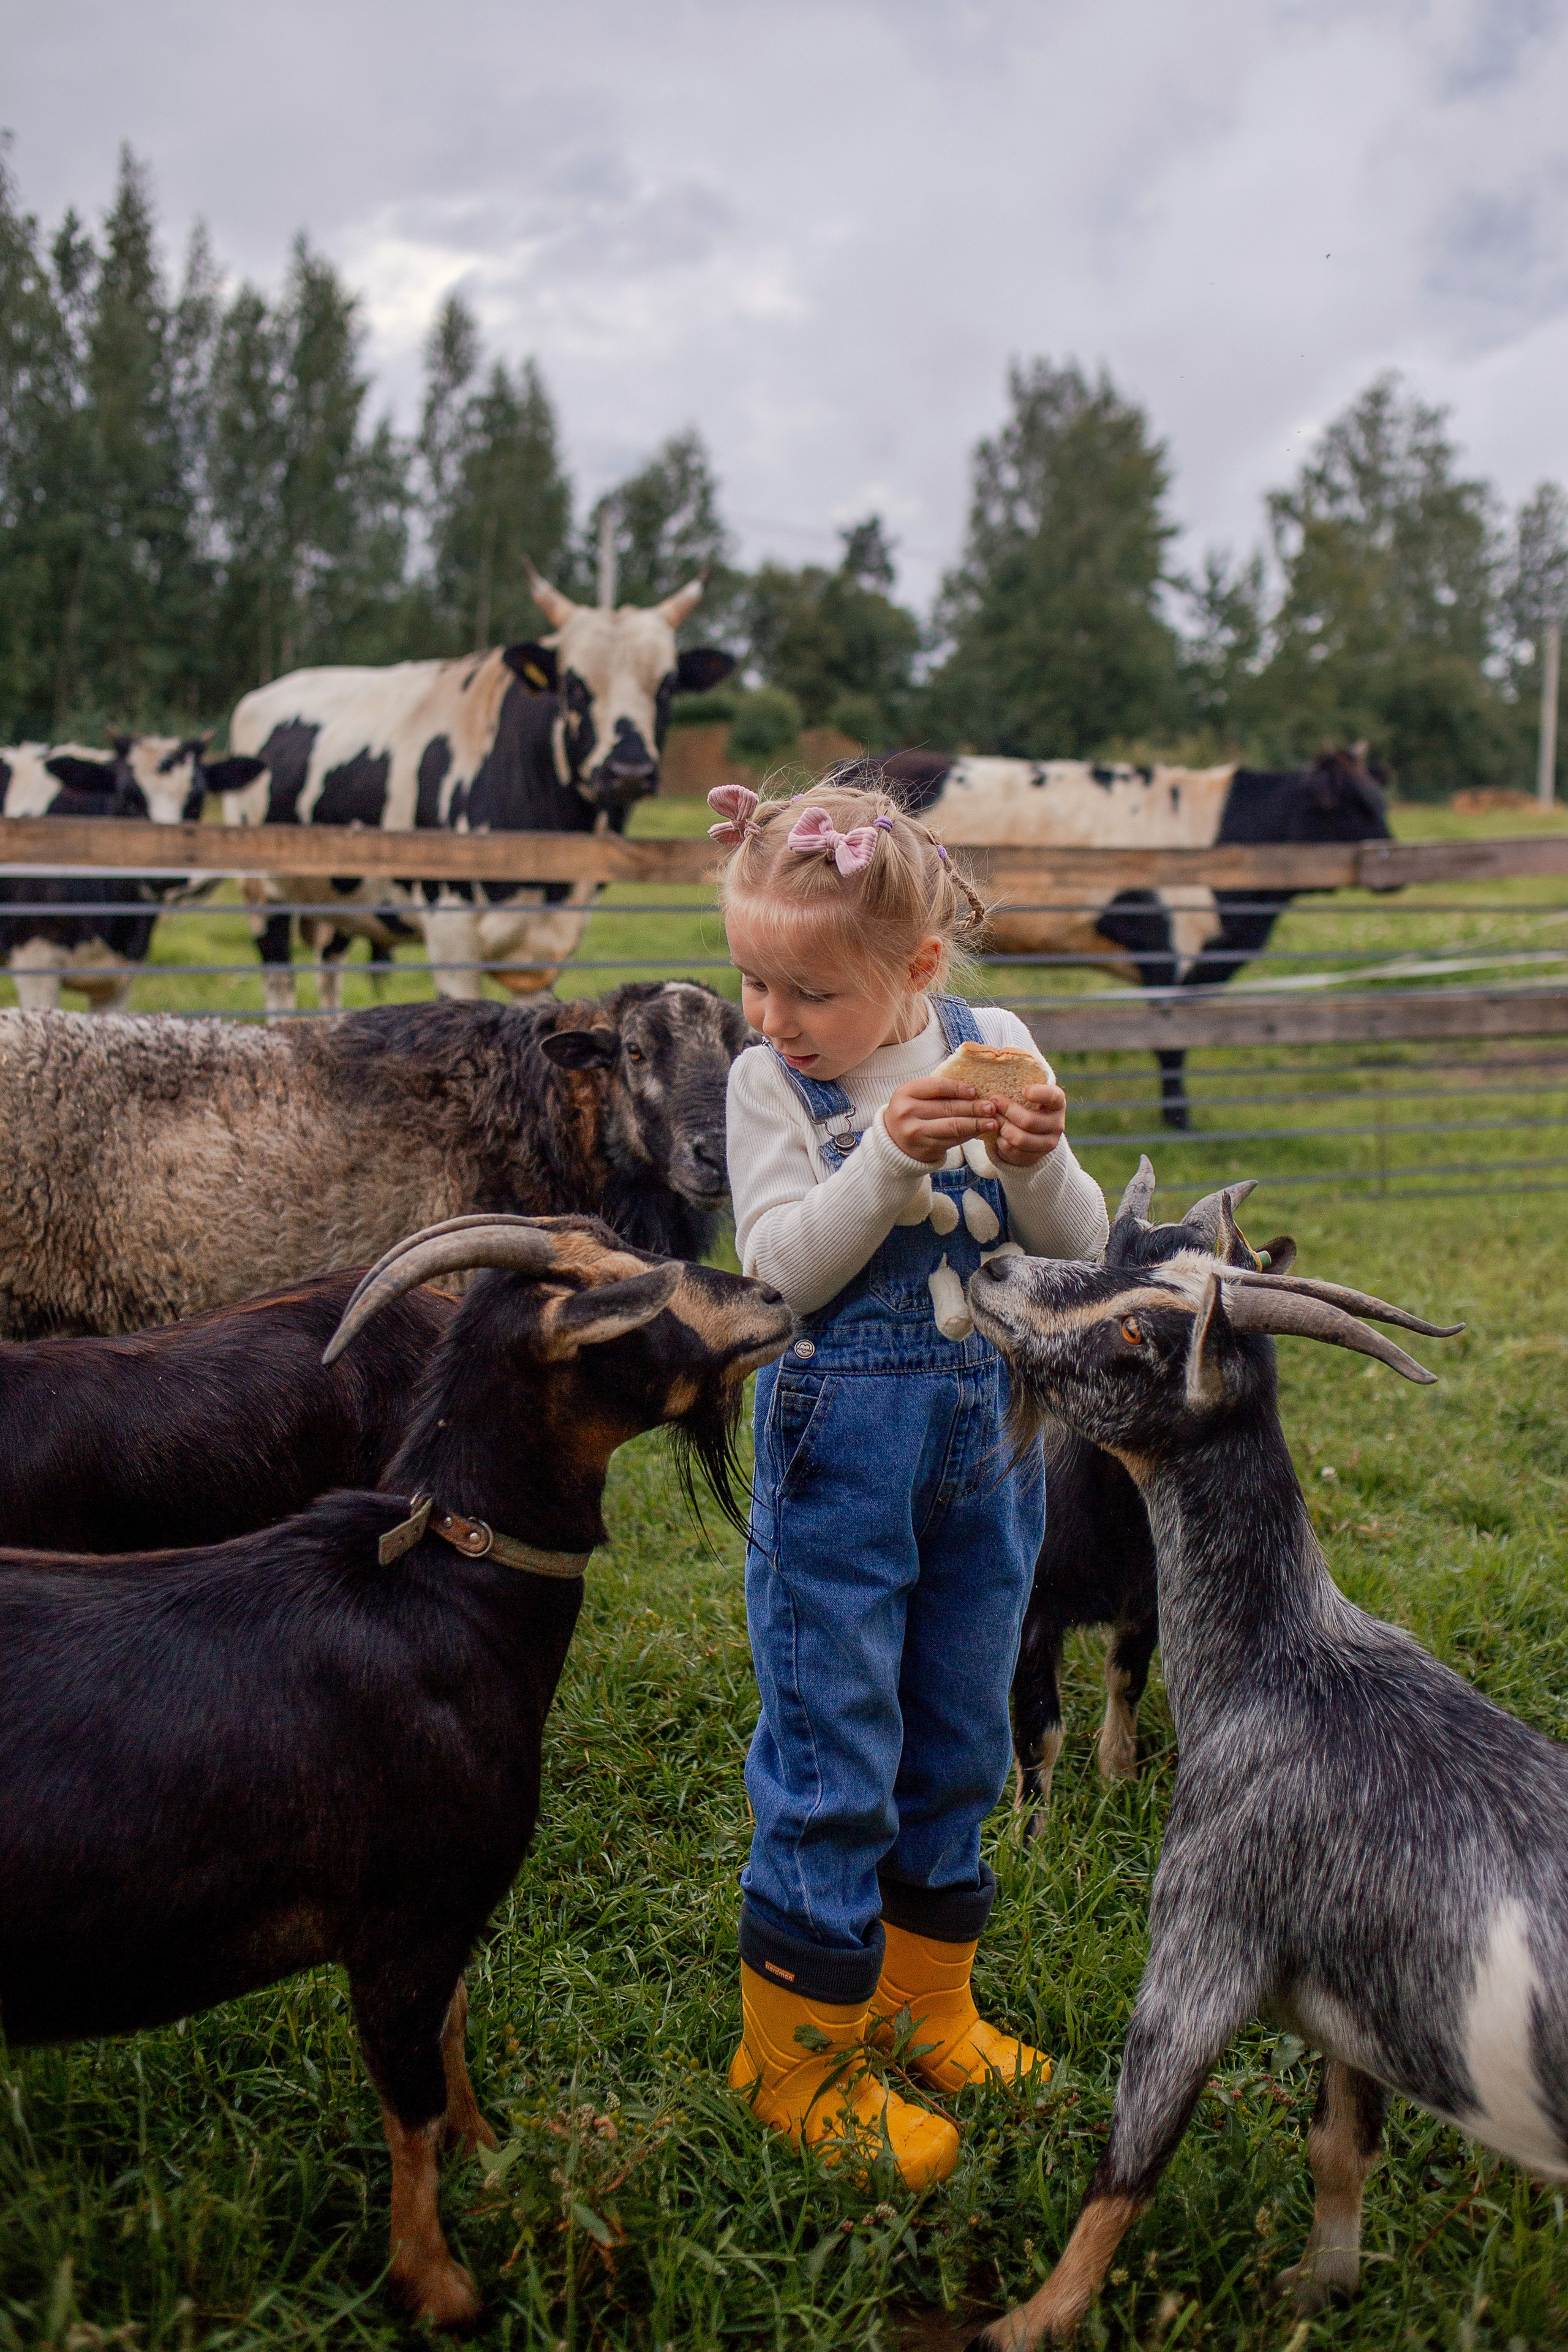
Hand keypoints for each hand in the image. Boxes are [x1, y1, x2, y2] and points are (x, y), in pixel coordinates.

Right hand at [884, 1076, 1000, 1165]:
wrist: (893, 1141)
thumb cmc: (911, 1112)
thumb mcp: (915, 1095)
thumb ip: (937, 1090)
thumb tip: (973, 1089)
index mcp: (905, 1092)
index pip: (937, 1087)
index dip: (959, 1088)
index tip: (975, 1091)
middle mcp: (908, 1112)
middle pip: (948, 1107)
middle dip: (974, 1107)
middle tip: (991, 1107)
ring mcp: (915, 1132)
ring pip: (953, 1126)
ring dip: (976, 1124)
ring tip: (992, 1122)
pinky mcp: (925, 1149)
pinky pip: (953, 1140)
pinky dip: (969, 1135)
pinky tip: (979, 1131)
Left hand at [990, 1082, 1065, 1168]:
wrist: (1033, 1133)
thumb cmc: (1027, 1104)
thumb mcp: (1029, 1092)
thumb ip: (1021, 1082)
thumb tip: (1000, 1060)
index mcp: (1058, 1103)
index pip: (1053, 1096)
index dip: (1038, 1093)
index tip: (1023, 1090)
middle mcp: (1057, 1124)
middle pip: (1028, 1121)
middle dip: (1006, 1110)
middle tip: (993, 1101)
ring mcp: (1048, 1143)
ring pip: (1019, 1138)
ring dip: (1002, 1126)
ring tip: (994, 1117)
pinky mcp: (1035, 1157)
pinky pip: (1011, 1150)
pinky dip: (1000, 1140)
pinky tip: (999, 1133)